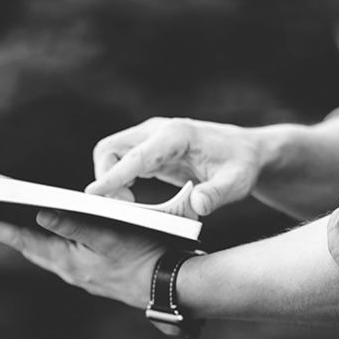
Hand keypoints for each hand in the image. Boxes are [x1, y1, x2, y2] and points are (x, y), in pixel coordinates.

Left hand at [0, 211, 165, 308]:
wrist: (169, 286)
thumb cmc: (144, 257)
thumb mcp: (109, 235)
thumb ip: (73, 226)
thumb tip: (40, 215)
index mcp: (69, 262)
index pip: (25, 242)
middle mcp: (71, 271)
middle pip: (31, 249)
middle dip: (8, 232)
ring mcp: (83, 275)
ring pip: (47, 255)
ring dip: (28, 239)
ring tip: (10, 222)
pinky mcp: (95, 275)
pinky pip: (63, 258)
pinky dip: (50, 245)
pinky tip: (52, 235)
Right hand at [87, 117, 263, 216]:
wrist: (244, 150)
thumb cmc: (240, 165)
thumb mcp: (237, 182)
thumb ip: (218, 194)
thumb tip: (198, 205)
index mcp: (177, 136)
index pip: (136, 156)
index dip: (113, 176)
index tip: (94, 194)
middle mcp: (158, 131)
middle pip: (110, 148)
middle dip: (105, 178)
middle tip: (125, 207)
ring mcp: (149, 137)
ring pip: (110, 153)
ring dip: (109, 179)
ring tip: (129, 204)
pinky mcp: (148, 148)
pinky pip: (119, 160)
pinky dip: (116, 179)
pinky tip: (130, 199)